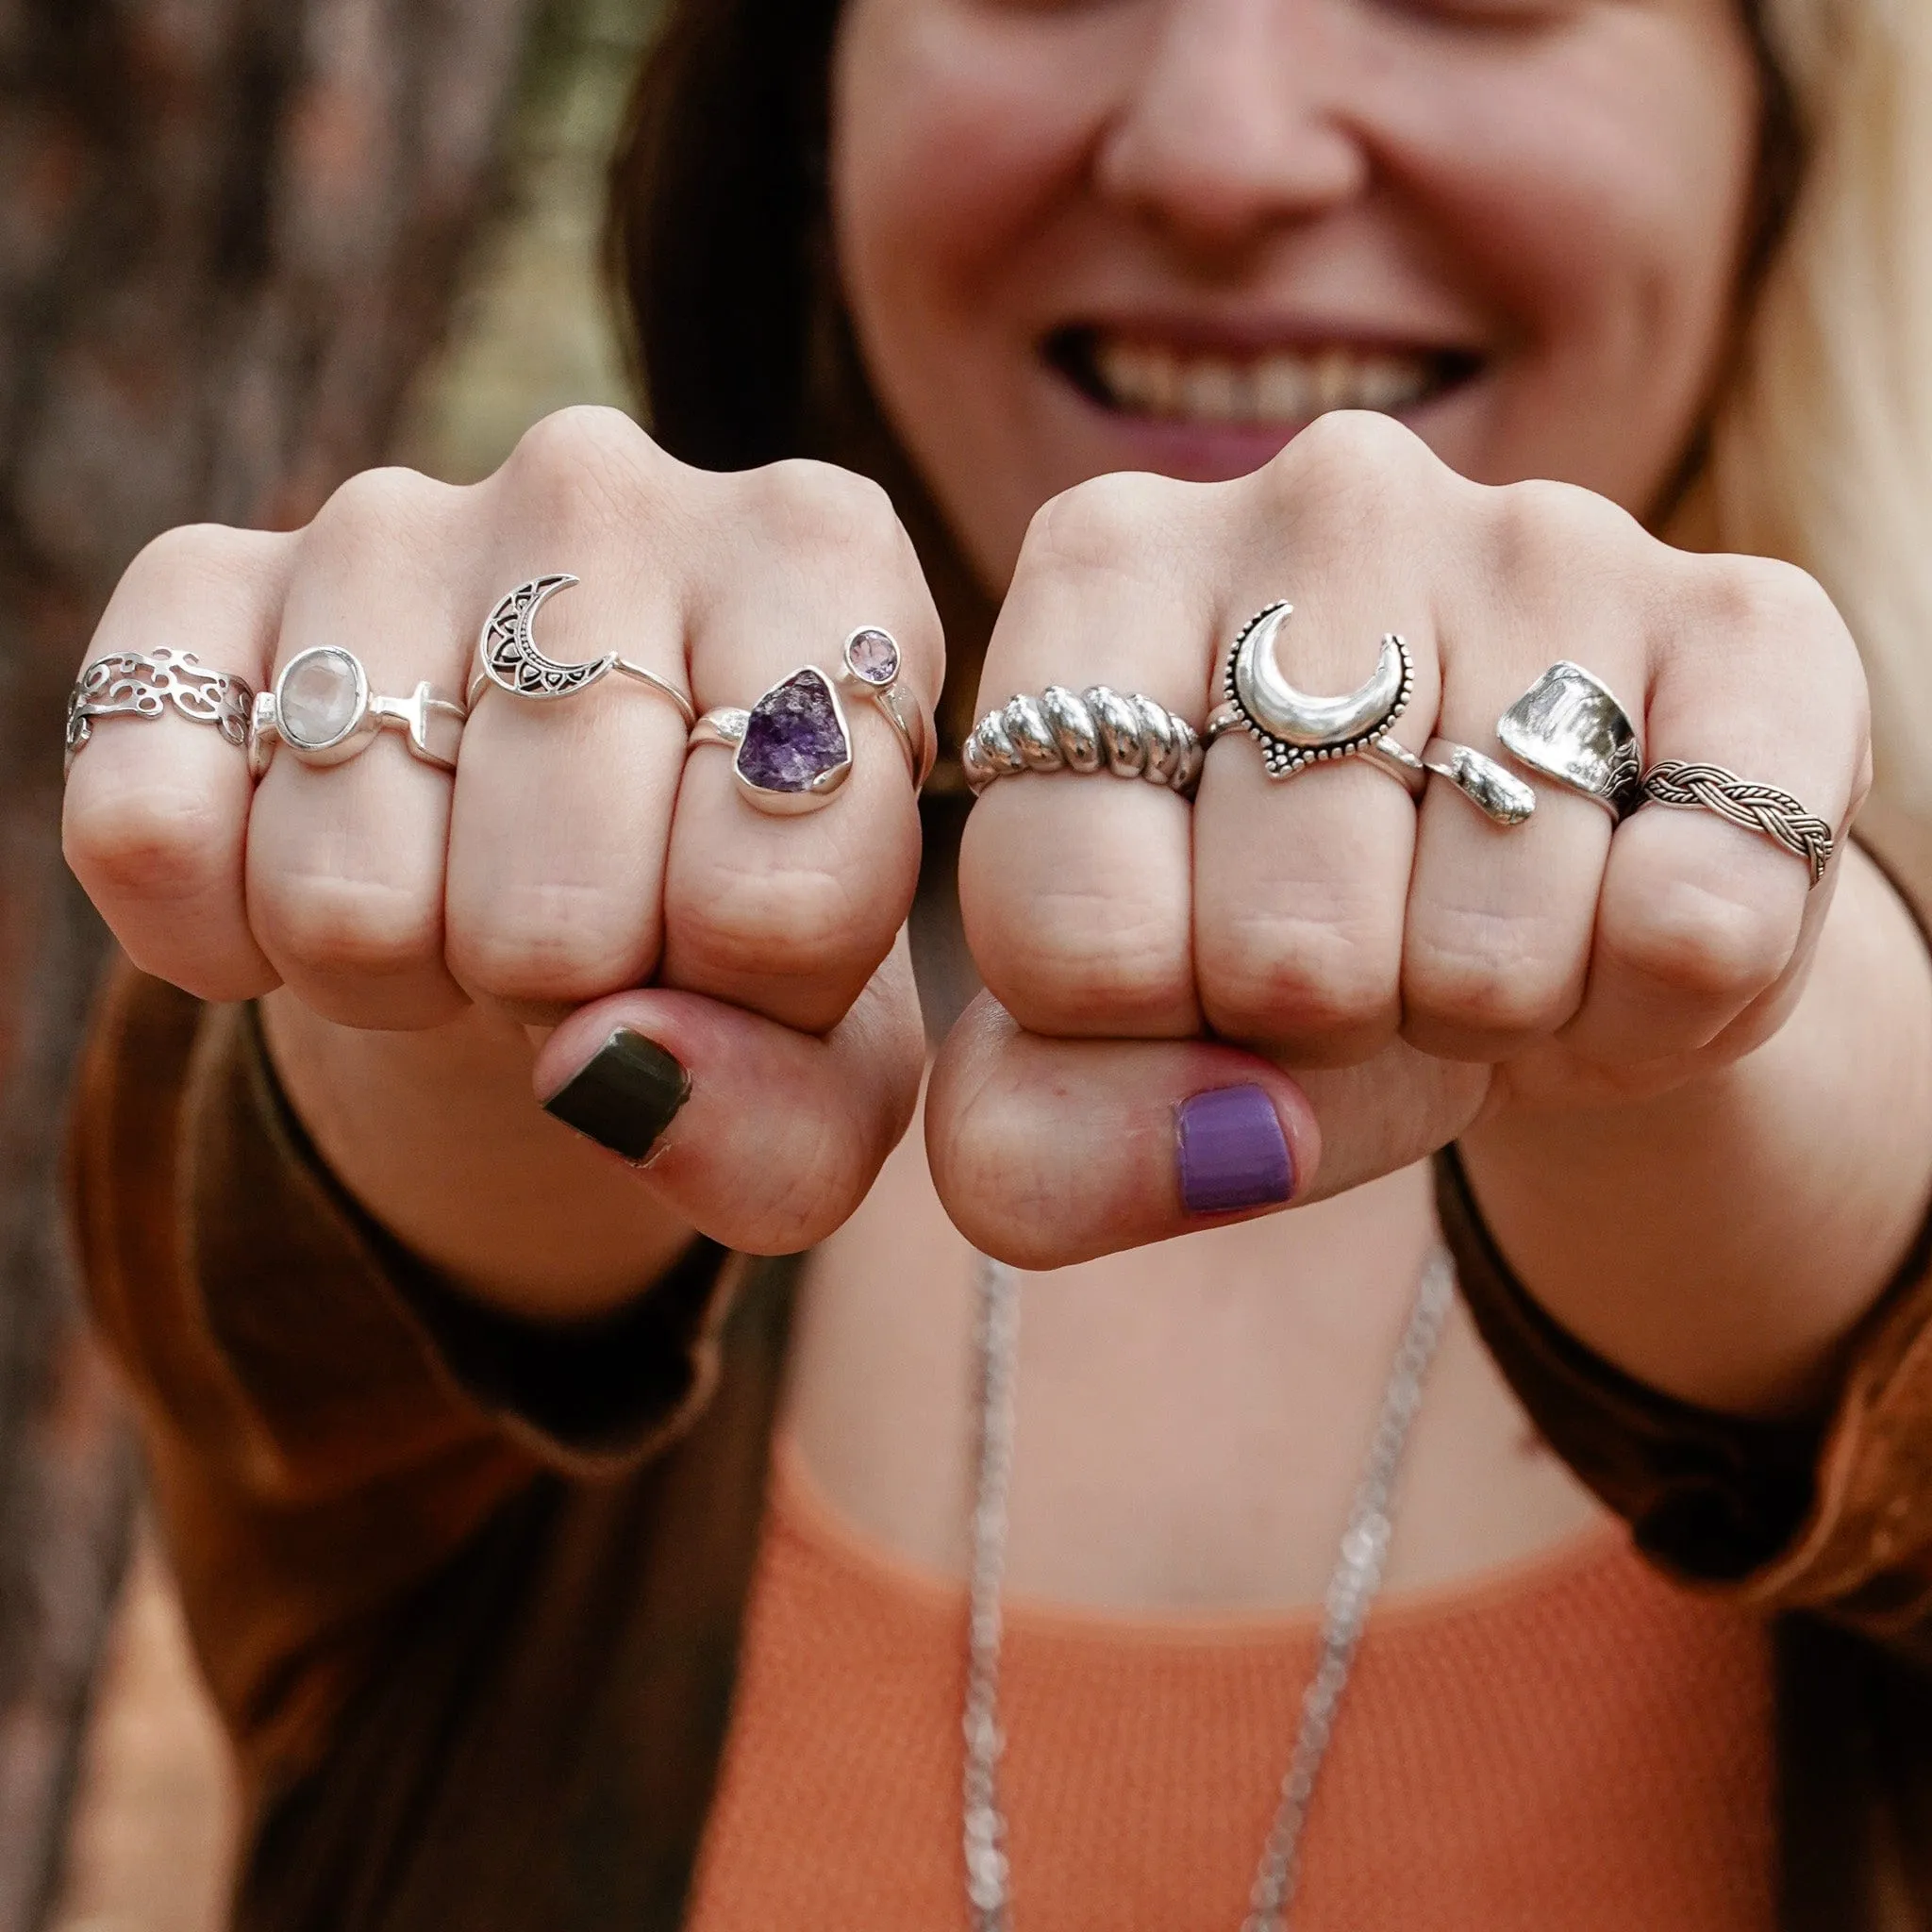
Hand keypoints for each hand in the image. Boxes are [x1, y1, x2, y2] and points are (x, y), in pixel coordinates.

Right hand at [63, 408, 939, 1311]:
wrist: (564, 850)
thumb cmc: (732, 936)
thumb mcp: (832, 1060)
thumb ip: (790, 1122)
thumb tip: (605, 1073)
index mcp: (822, 559)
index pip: (781, 892)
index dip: (749, 1006)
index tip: (737, 954)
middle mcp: (604, 487)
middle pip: (553, 916)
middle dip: (563, 1006)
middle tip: (585, 945)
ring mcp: (389, 517)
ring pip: (345, 893)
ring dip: (401, 980)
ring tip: (465, 905)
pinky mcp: (202, 573)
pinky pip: (147, 829)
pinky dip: (218, 940)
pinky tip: (305, 891)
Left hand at [929, 412, 1874, 1282]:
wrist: (1538, 899)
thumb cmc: (1286, 949)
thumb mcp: (1120, 1057)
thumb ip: (1036, 1138)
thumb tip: (1206, 1152)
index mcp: (1101, 569)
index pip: (1063, 927)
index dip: (1142, 1031)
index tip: (1188, 972)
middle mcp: (1316, 502)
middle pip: (1278, 955)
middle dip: (1321, 1029)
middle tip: (1360, 953)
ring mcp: (1541, 537)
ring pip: (1488, 959)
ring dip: (1483, 1017)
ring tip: (1479, 924)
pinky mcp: (1750, 621)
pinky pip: (1694, 927)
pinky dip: (1656, 1006)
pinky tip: (1621, 914)